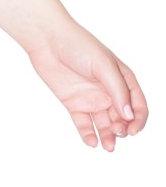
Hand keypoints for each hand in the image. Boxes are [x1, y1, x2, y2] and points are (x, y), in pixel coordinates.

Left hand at [26, 21, 147, 150]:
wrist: (47, 40)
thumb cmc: (79, 44)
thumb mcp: (104, 65)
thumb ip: (118, 90)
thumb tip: (129, 115)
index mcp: (122, 79)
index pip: (137, 105)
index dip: (138, 119)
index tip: (133, 130)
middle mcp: (109, 91)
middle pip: (122, 118)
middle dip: (123, 129)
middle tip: (118, 133)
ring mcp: (91, 98)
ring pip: (104, 124)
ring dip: (108, 136)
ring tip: (108, 146)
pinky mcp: (74, 103)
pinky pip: (83, 123)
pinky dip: (88, 134)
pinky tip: (91, 142)